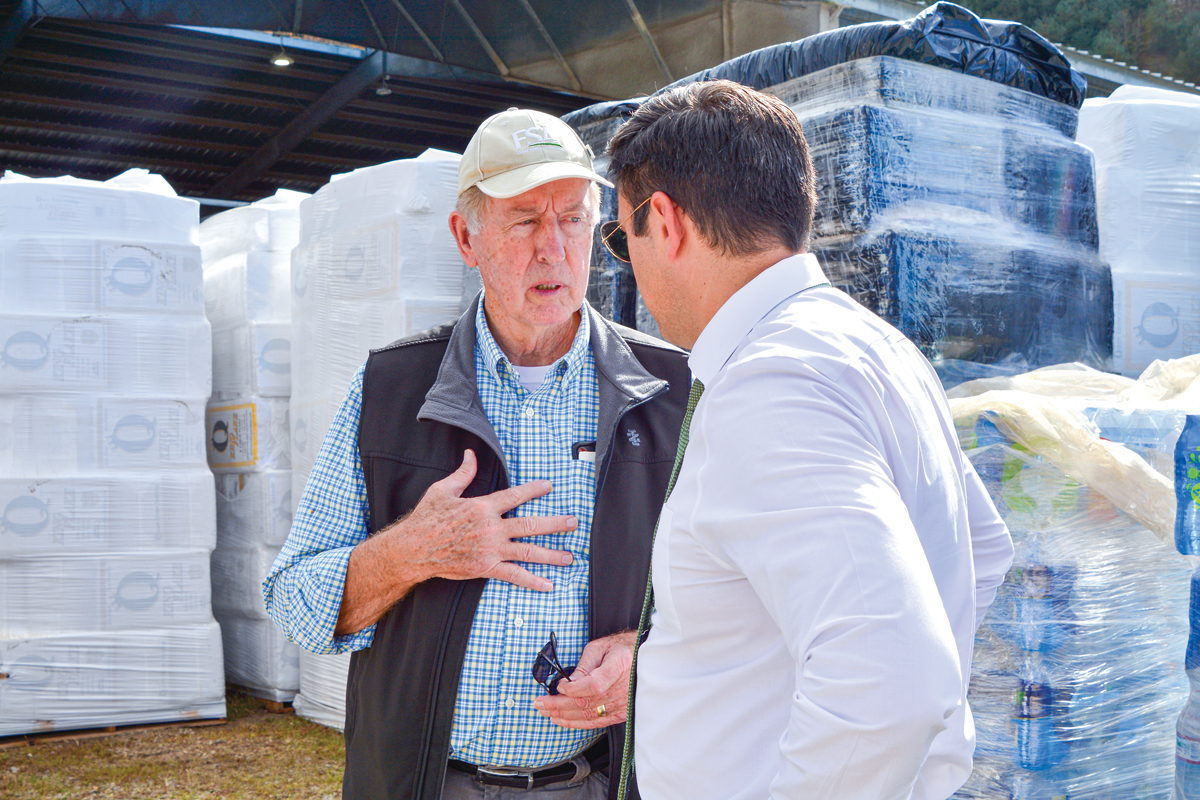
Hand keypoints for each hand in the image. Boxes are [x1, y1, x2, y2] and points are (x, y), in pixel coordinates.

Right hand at [395, 449, 577, 591]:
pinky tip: (548, 584)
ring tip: (569, 556)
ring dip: (551, 554)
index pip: (515, 496)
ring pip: (527, 551)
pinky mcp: (485, 567)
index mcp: (483, 507)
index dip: (534, 490)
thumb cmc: (427, 518)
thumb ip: (463, 473)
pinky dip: (532, 580)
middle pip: (530, 525)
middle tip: (573, 523)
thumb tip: (471, 454)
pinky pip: (513, 575)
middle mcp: (491, 528)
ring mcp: (490, 549)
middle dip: (554, 524)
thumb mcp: (443, 490)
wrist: (414, 549)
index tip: (550, 486)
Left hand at [532, 631, 635, 728]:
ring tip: (546, 711)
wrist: (641, 658)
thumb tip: (567, 683)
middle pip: (586, 703)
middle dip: (558, 704)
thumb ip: (584, 666)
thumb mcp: (600, 648)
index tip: (558, 686)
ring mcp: (623, 704)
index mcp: (618, 667)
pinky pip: (596, 722)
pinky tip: (561, 719)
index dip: (573, 689)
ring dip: (563, 715)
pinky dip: (576, 723)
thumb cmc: (620, 649)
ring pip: (588, 716)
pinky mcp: (620, 713)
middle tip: (540, 702)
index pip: (594, 685)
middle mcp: (622, 689)